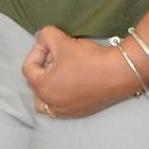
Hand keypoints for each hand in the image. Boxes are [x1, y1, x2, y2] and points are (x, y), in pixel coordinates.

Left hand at [21, 27, 140, 118]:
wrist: (119, 72)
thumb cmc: (89, 58)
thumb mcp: (61, 41)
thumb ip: (44, 36)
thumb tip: (42, 40)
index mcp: (42, 88)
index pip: (28, 68)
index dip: (38, 51)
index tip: (52, 44)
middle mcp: (51, 104)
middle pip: (36, 84)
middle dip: (43, 67)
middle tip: (58, 55)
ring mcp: (66, 111)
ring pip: (46, 100)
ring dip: (49, 85)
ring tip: (61, 71)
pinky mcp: (81, 112)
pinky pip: (62, 105)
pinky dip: (62, 94)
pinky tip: (74, 80)